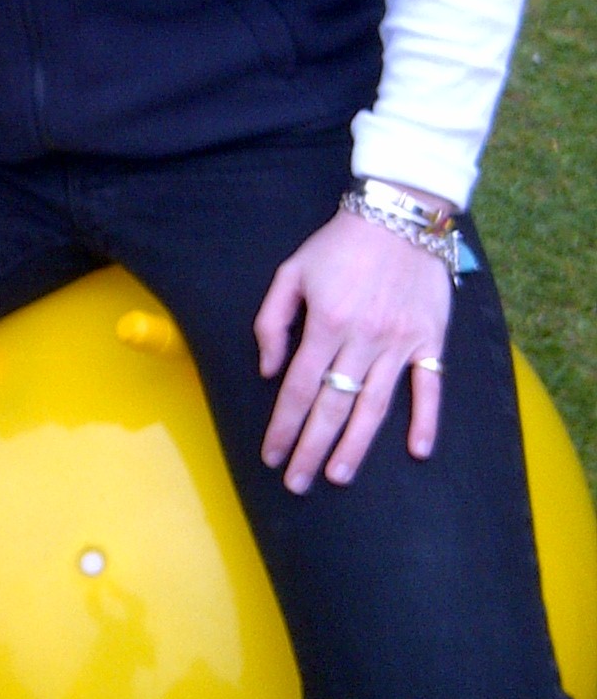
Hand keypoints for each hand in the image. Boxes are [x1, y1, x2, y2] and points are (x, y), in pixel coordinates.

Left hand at [255, 204, 453, 492]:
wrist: (399, 215)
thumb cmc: (339, 245)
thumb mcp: (290, 272)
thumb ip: (272, 321)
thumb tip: (268, 371)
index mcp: (325, 323)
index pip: (299, 389)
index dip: (283, 426)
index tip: (270, 455)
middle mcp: (362, 339)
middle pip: (333, 406)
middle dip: (310, 448)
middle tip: (296, 483)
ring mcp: (399, 342)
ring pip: (375, 405)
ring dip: (355, 445)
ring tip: (337, 475)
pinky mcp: (430, 339)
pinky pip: (429, 386)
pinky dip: (426, 419)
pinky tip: (417, 451)